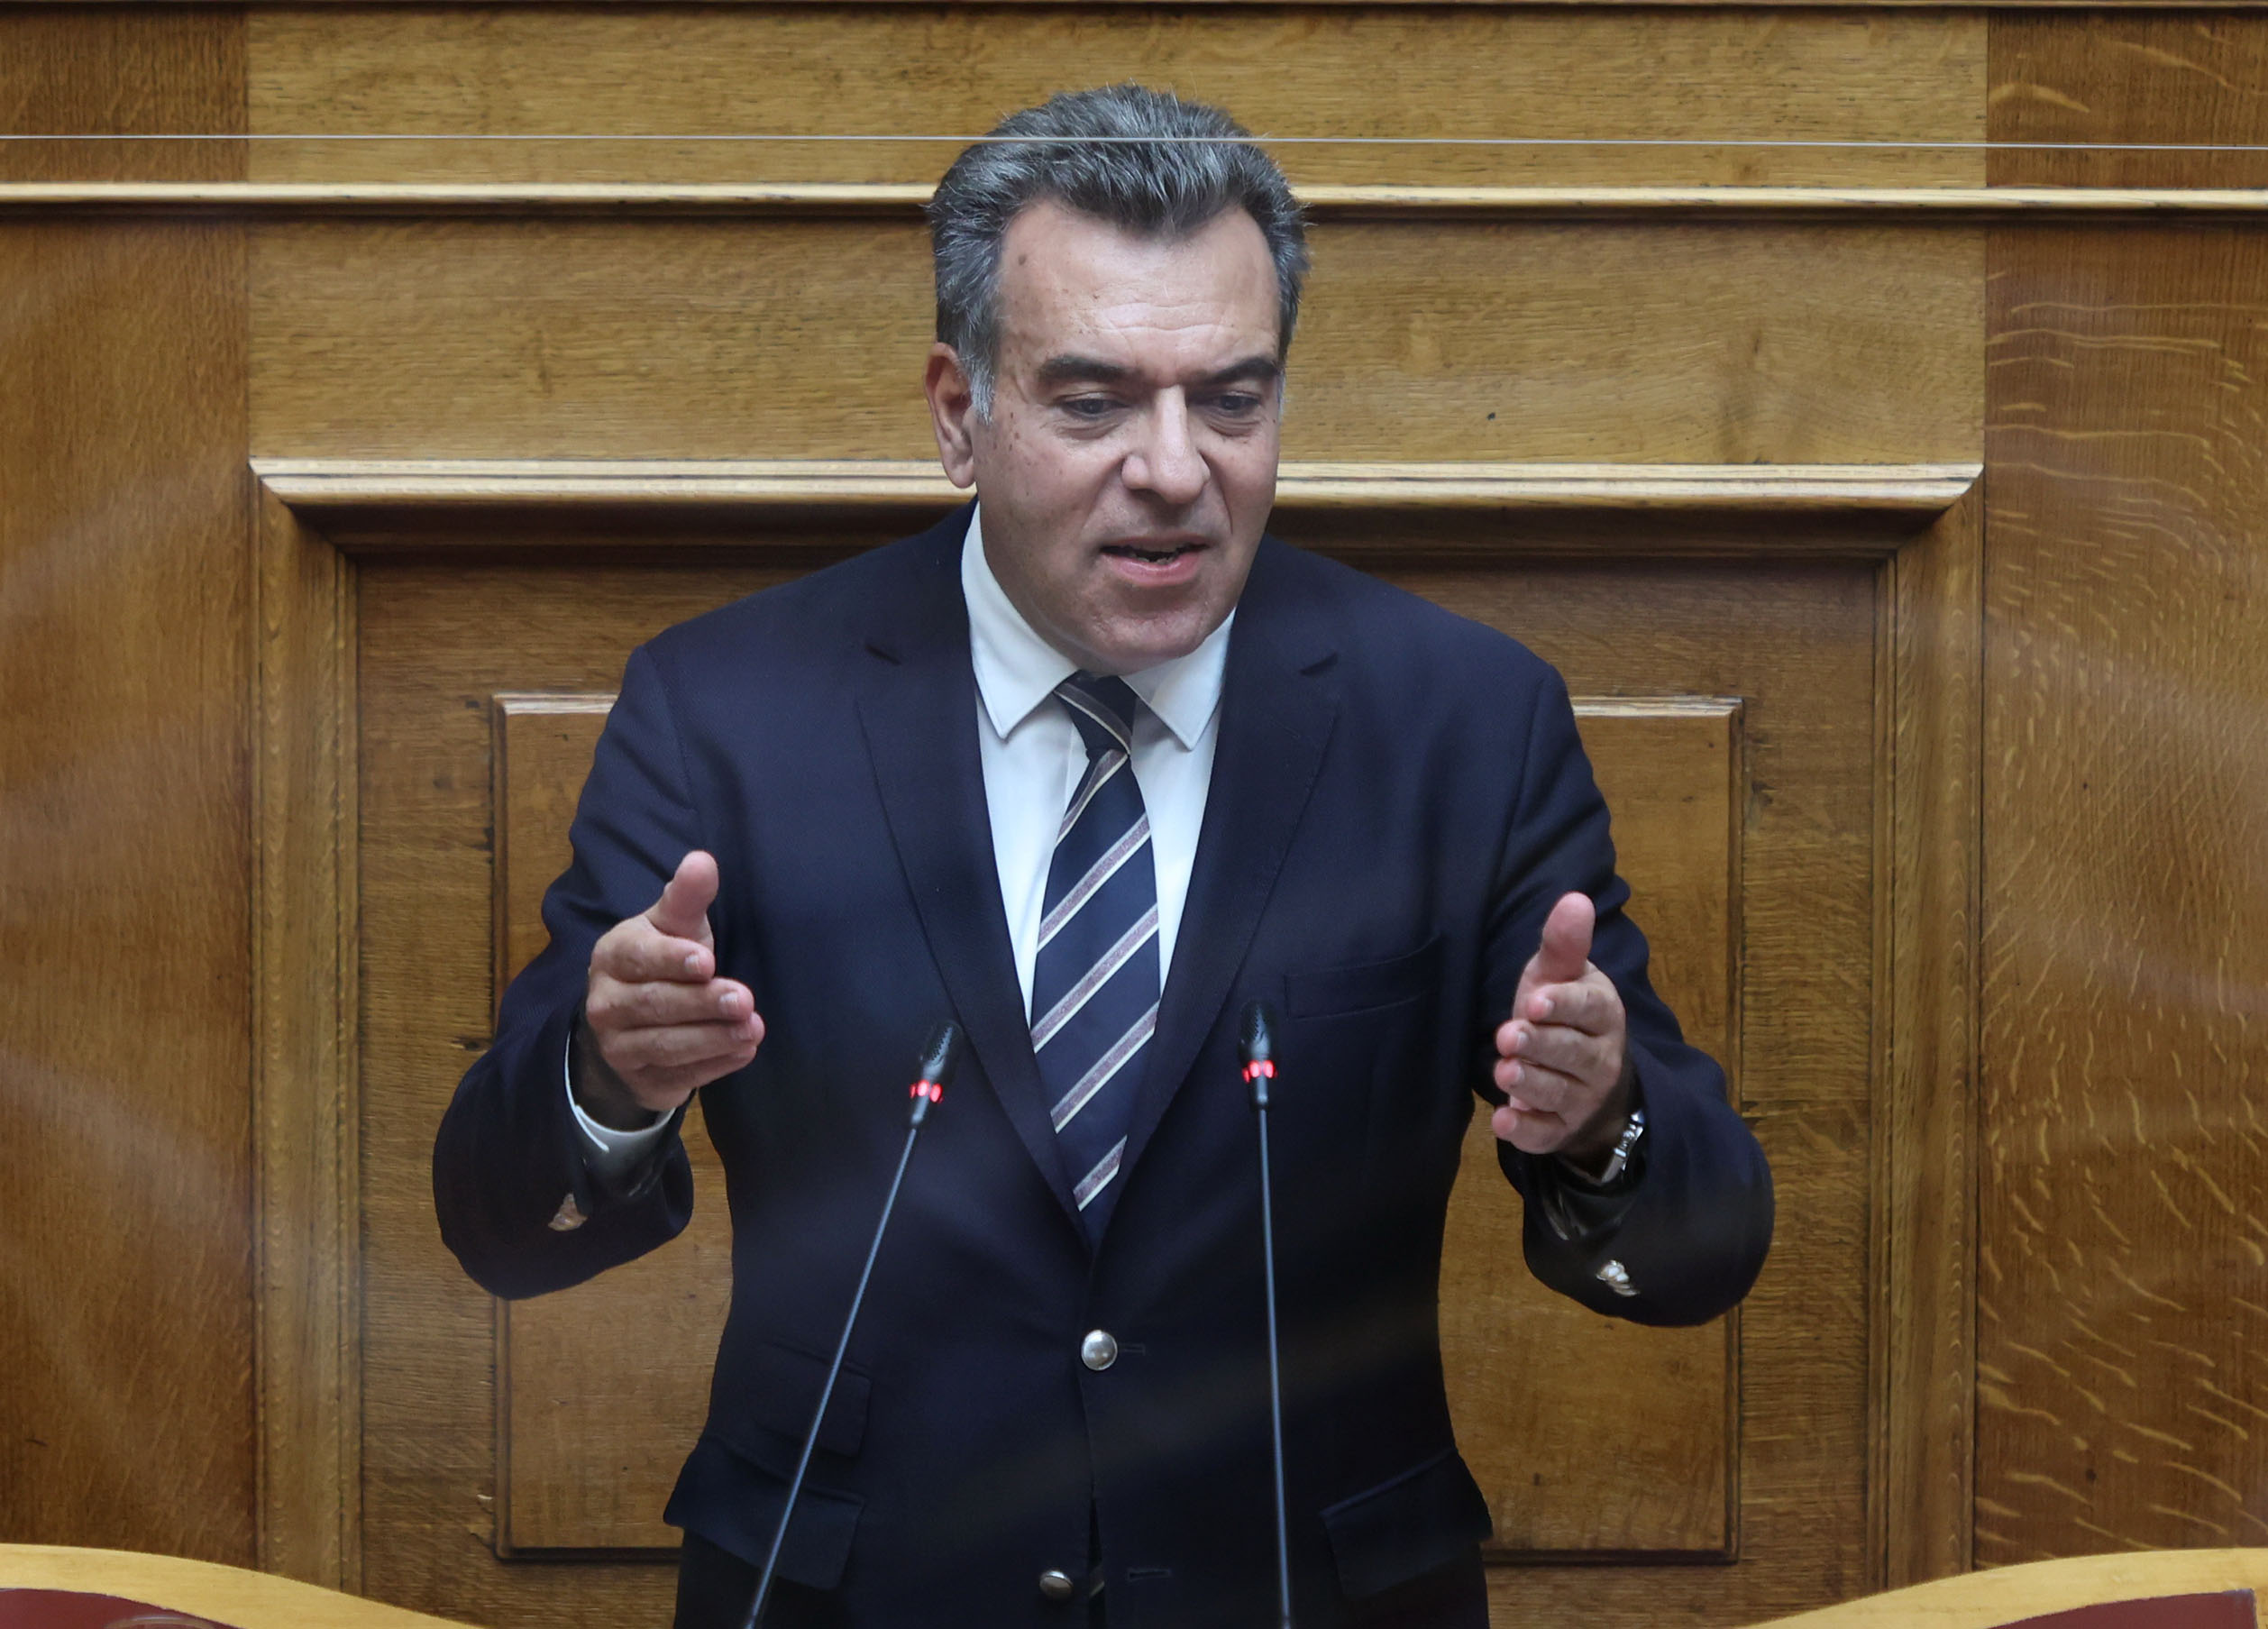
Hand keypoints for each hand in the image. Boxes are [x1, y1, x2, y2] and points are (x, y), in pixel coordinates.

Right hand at [577, 850, 763, 1128]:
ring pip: (666, 1045)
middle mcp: (606, 1003)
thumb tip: (702, 861)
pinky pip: (678, 1075)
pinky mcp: (641, 1079)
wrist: (632, 1024)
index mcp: (613, 956)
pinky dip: (714, 1065)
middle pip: (654, 1004)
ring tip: (753, 1028)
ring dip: (713, 1038)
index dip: (671, 960)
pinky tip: (743, 1050)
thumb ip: (687, 897)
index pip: (638, 957)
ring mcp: (619, 1046)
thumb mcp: (674, 925)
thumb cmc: (662, 961)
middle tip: (744, 999)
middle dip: (702, 1003)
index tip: (707, 961)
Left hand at [1491, 892, 1631, 1162]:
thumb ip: (1563, 944)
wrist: (1583, 1076)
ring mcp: (1582, 1097)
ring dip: (1530, 1084)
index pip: (1589, 1008)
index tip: (1535, 1001)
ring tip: (1504, 1072)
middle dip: (1541, 1045)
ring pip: (1558, 1092)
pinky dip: (1525, 1130)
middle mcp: (1600, 1058)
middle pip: (1572, 1053)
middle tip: (1508, 1037)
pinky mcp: (1560, 1128)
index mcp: (1603, 1012)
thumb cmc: (1563, 1013)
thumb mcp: (1560, 976)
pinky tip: (1503, 1122)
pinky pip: (1545, 1133)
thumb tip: (1575, 899)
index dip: (1563, 1005)